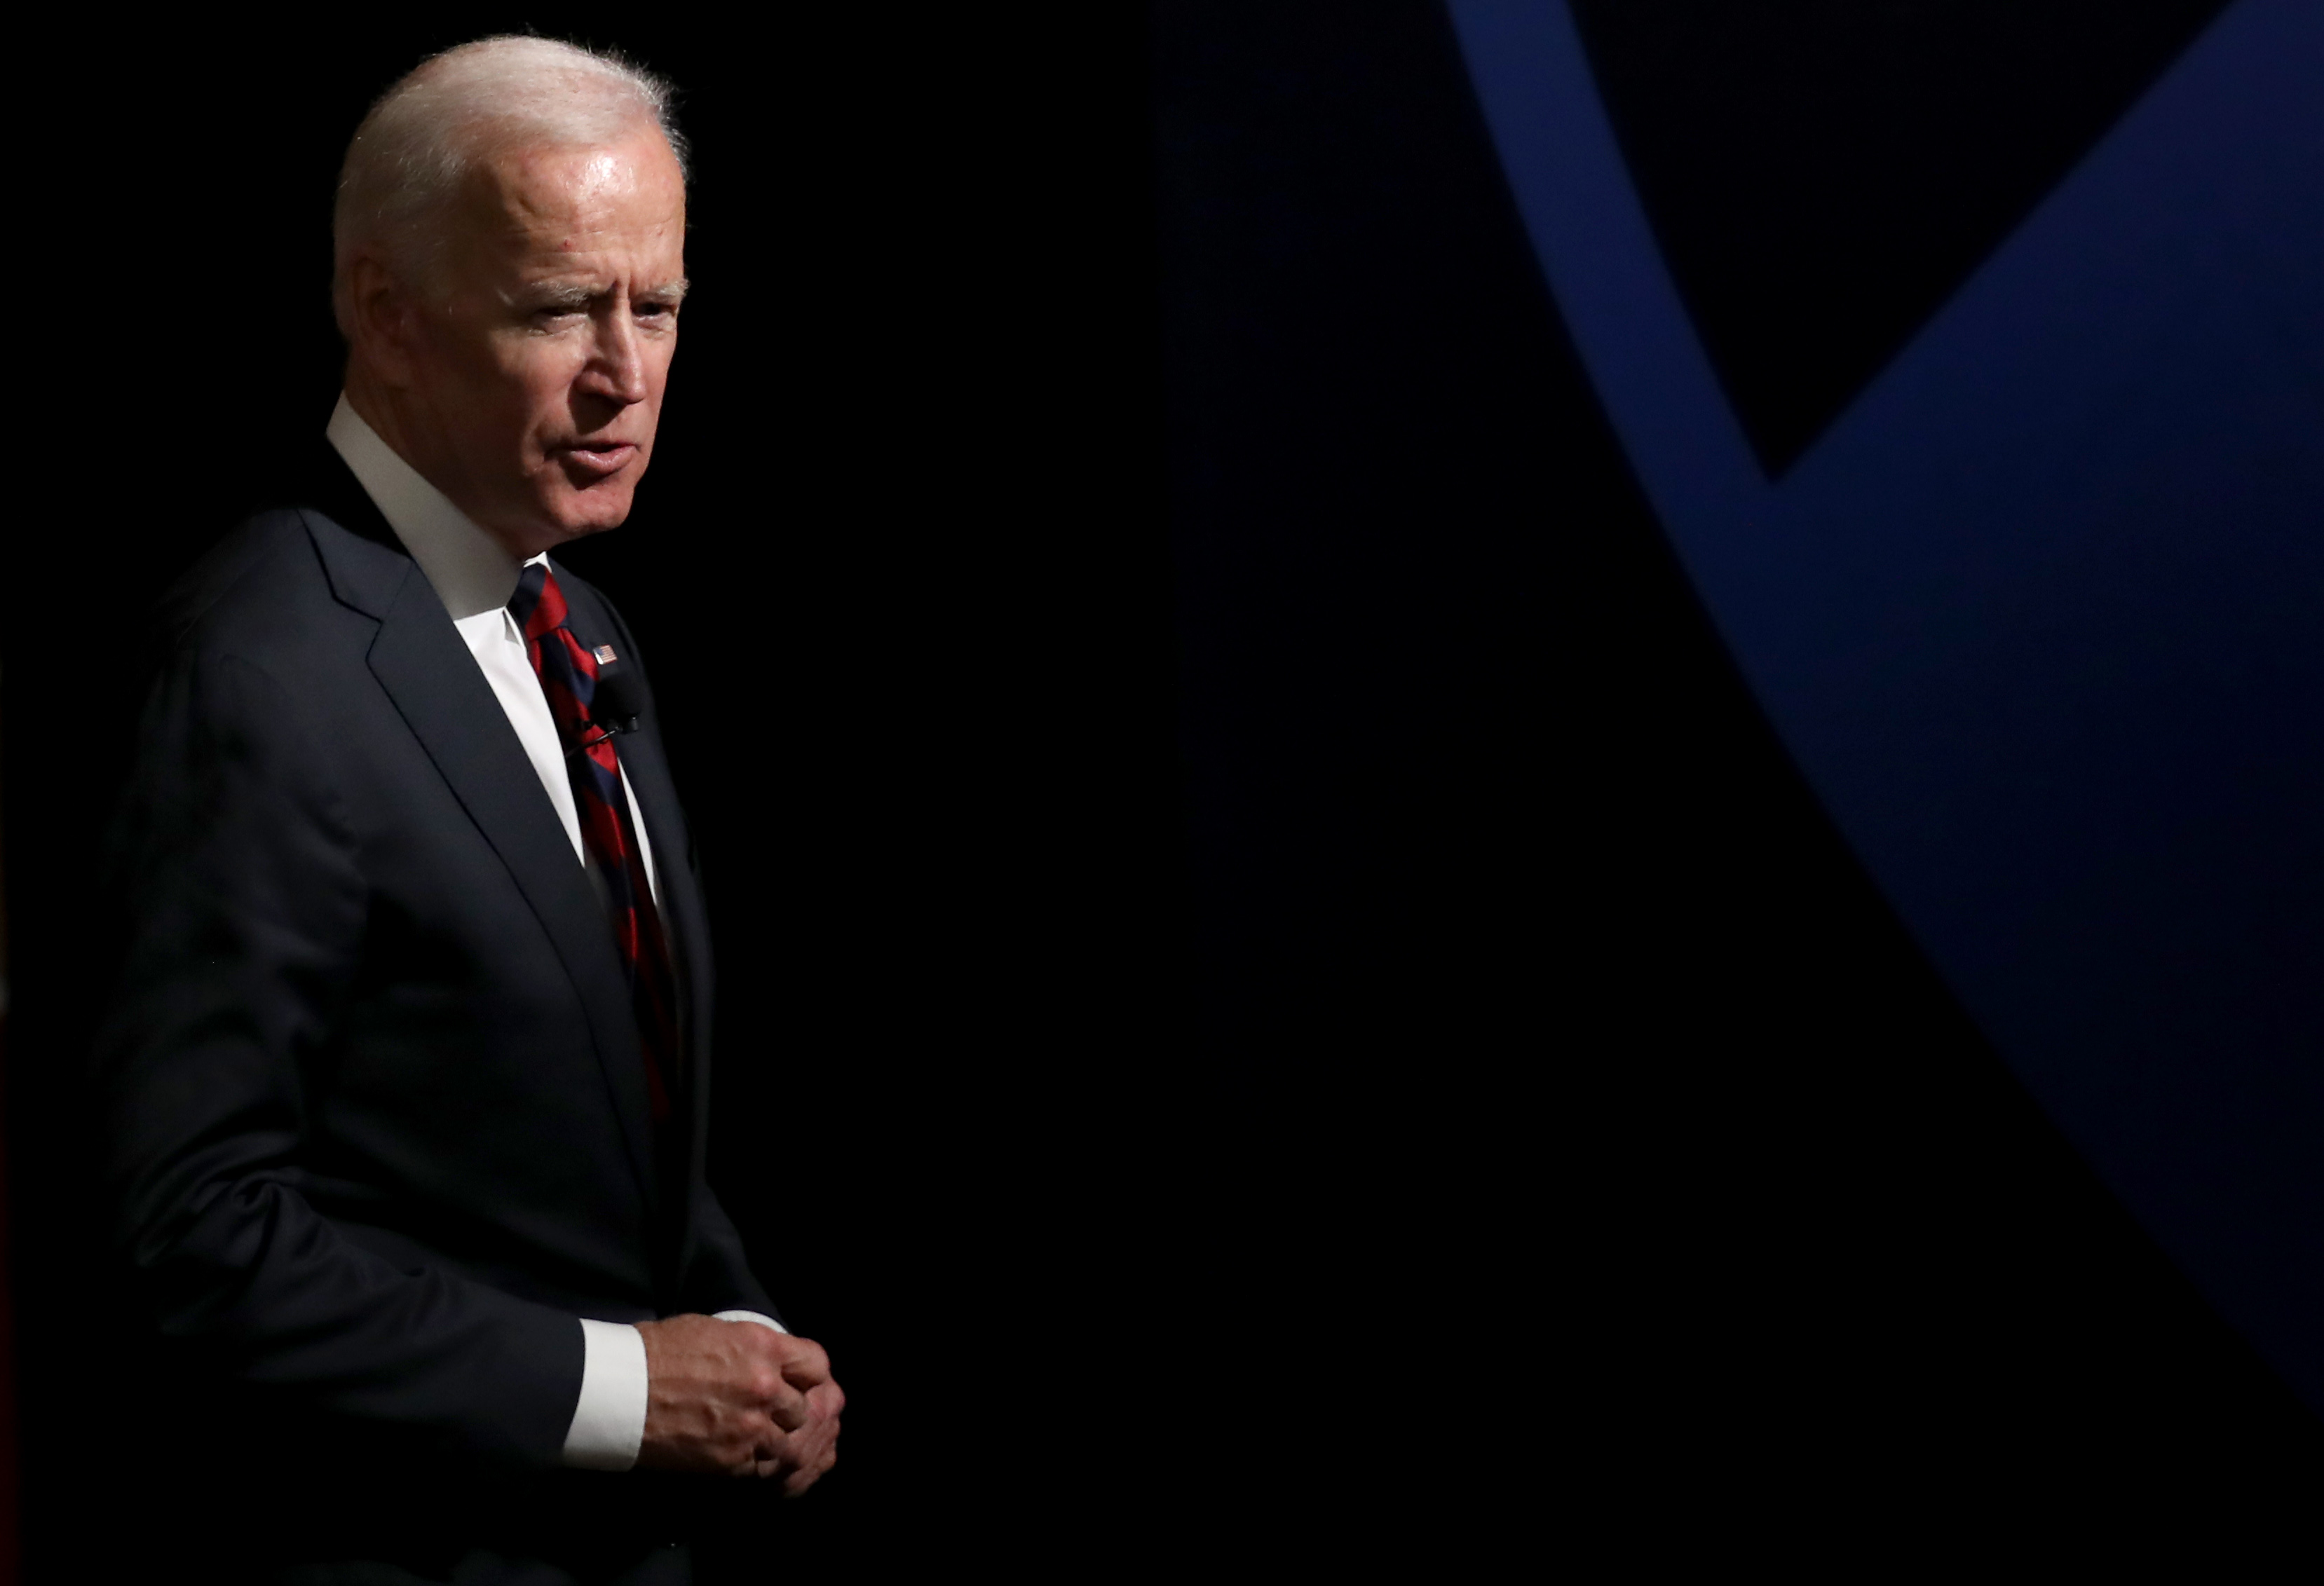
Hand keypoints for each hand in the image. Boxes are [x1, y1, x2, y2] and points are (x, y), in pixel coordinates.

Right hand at [633, 1314, 844, 1493]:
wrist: (621, 1389)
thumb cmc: (660, 1351)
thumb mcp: (717, 1330)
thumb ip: (755, 1348)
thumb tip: (776, 1363)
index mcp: (763, 1347)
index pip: (817, 1365)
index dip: (811, 1376)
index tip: (801, 1383)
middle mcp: (765, 1387)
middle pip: (806, 1409)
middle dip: (793, 1413)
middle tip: (778, 1416)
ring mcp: (749, 1427)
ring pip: (790, 1445)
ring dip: (779, 1443)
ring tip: (763, 1441)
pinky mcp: (729, 1460)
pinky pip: (762, 1468)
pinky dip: (759, 1464)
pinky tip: (747, 1457)